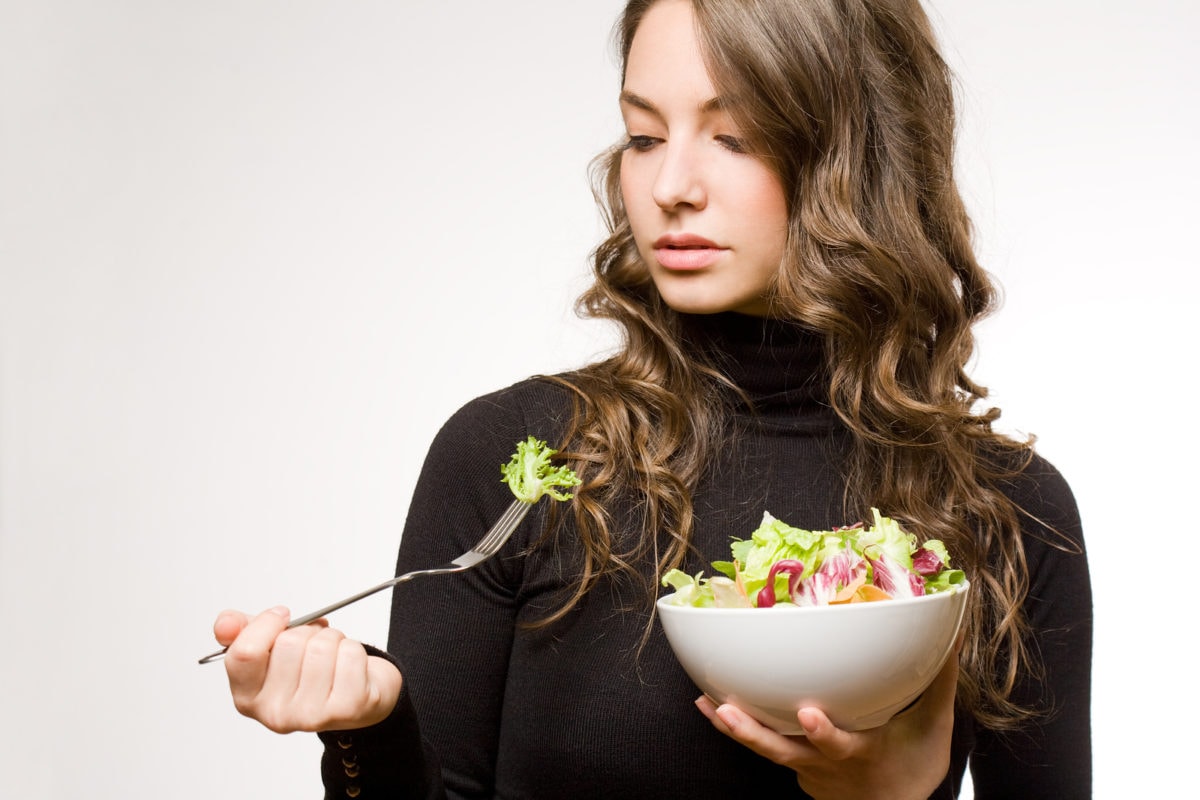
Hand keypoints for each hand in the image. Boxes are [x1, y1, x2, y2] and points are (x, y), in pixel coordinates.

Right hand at [214, 607, 402, 733]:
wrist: (357, 695)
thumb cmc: (310, 670)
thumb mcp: (269, 649)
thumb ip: (241, 632)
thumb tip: (225, 624)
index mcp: (248, 697)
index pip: (246, 652)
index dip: (267, 624)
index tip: (281, 616)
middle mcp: (275, 714)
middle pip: (289, 643)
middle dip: (307, 632)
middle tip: (313, 644)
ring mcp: (312, 715)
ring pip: (322, 646)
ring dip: (333, 639)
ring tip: (332, 656)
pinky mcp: (347, 708)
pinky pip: (350, 654)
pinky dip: (354, 649)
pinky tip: (349, 668)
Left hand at [695, 652, 957, 799]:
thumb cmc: (912, 764)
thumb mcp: (933, 727)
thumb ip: (939, 680)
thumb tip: (949, 632)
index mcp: (861, 753)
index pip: (839, 746)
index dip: (823, 734)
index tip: (809, 713)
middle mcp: (825, 764)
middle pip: (784, 752)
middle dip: (755, 734)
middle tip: (726, 712)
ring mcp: (804, 768)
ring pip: (764, 750)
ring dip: (734, 729)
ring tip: (707, 705)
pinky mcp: (792, 765)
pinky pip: (761, 748)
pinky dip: (735, 730)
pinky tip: (709, 705)